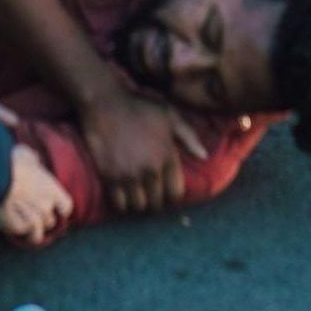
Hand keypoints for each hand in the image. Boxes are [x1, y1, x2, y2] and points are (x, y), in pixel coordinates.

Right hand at [0, 142, 73, 245]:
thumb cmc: (11, 162)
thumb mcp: (27, 154)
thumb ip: (34, 159)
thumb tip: (34, 158)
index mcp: (53, 190)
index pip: (66, 207)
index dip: (60, 210)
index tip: (54, 209)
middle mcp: (46, 206)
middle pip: (50, 221)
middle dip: (42, 219)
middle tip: (30, 213)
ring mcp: (33, 219)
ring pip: (37, 233)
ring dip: (31, 231)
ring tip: (24, 226)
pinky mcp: (17, 227)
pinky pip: (21, 232)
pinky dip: (15, 229)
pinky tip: (10, 221)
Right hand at [80, 86, 208, 218]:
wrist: (106, 103)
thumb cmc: (140, 108)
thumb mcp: (170, 116)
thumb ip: (189, 137)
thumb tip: (204, 157)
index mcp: (167, 157)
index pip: (176, 193)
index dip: (172, 194)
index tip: (166, 190)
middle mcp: (150, 170)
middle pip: (157, 203)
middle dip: (156, 200)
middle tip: (151, 194)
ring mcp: (129, 175)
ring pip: (138, 206)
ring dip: (139, 203)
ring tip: (137, 196)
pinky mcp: (109, 177)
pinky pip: (119, 204)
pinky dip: (122, 203)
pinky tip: (123, 195)